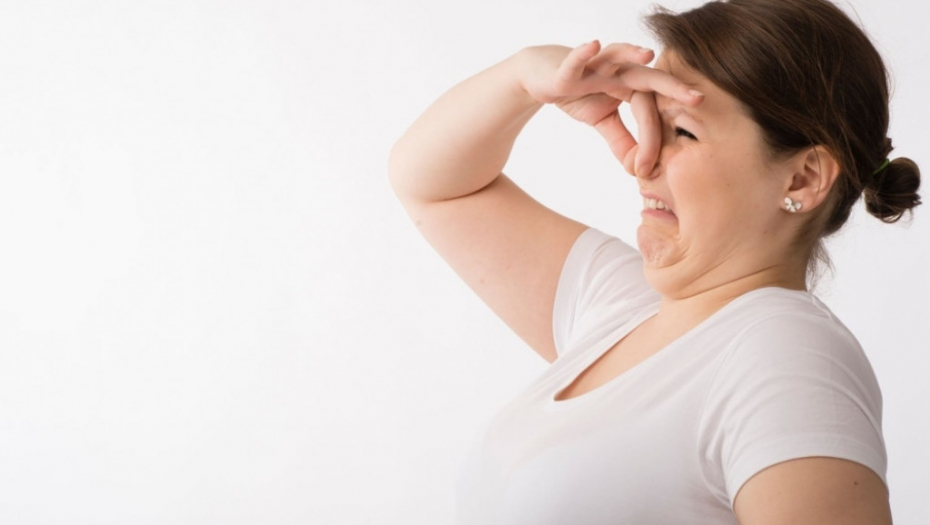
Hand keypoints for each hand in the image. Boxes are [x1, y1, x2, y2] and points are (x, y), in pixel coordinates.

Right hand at [518, 40, 702, 175]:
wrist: (542, 76)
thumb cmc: (578, 93)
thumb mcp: (602, 121)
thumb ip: (622, 141)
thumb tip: (639, 168)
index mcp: (630, 86)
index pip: (648, 113)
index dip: (649, 141)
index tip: (646, 170)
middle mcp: (617, 72)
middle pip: (648, 78)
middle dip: (672, 87)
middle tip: (698, 99)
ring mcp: (594, 66)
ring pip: (616, 58)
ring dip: (631, 54)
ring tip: (647, 54)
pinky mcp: (568, 67)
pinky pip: (576, 60)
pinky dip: (582, 53)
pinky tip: (592, 45)